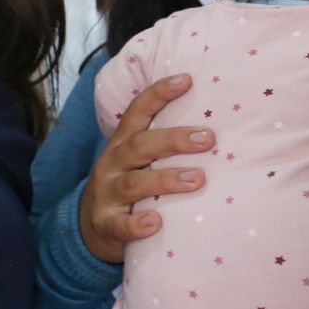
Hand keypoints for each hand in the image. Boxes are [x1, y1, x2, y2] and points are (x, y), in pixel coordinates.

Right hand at [80, 73, 211, 263]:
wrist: (91, 228)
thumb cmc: (128, 188)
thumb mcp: (136, 161)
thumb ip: (162, 146)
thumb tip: (217, 125)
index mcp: (122, 145)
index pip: (137, 113)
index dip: (158, 95)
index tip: (187, 80)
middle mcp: (112, 165)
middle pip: (139, 146)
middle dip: (173, 140)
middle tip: (208, 138)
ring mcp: (107, 194)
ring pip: (133, 183)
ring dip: (165, 180)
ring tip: (197, 179)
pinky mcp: (105, 224)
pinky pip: (120, 225)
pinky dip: (137, 224)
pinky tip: (155, 222)